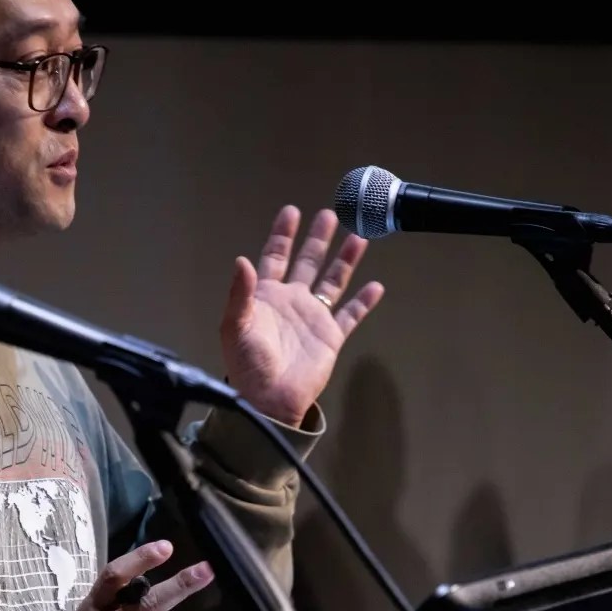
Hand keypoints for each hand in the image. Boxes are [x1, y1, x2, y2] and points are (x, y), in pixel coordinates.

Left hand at [221, 206, 384, 426]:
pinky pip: (350, 315)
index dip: (283, 235)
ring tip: (358, 237)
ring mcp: (312, 318)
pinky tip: (376, 286)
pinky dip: (364, 302)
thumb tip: (242, 260)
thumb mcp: (235, 326)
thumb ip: (240, 293)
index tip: (292, 212)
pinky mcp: (330, 337)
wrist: (269, 398)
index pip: (275, 257)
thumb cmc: (247, 365)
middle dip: (318, 239)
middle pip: (307, 262)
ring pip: (333, 282)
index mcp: (266, 296)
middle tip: (330, 215)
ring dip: (345, 260)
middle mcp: (291, 302)